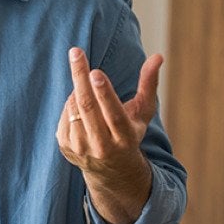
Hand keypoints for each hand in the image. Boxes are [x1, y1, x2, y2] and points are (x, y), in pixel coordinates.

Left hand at [57, 48, 161, 223]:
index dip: (104, 93)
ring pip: (74, 108)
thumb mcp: (143, 113)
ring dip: (78, 89)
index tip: (95, 72)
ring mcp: (81, 148)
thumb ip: (149, 84)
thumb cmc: (129, 133)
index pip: (113, 114)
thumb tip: (158, 56)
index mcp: (124, 137)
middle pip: (87, 106)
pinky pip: (65, 114)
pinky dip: (71, 102)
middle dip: (80, 76)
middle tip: (76, 52)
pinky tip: (80, 103)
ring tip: (86, 82)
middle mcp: (102, 146)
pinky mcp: (65, 146)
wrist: (110, 171)